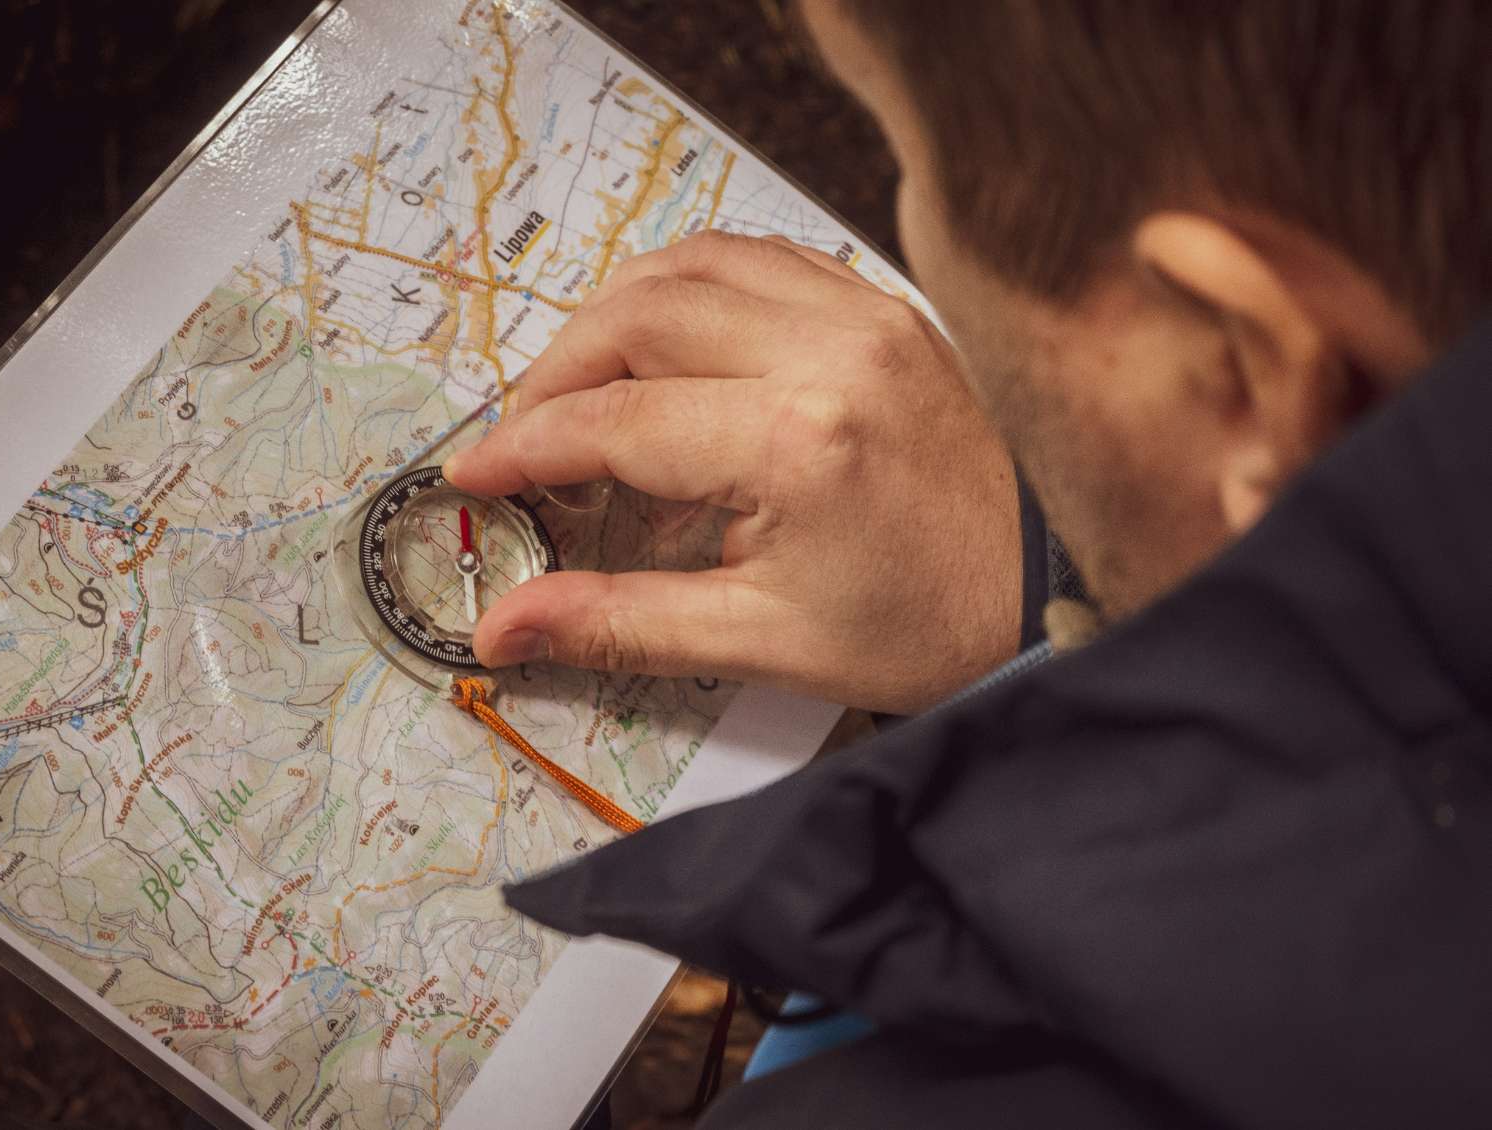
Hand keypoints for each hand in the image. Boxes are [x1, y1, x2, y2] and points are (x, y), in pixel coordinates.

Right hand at [443, 231, 1022, 713]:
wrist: (1058, 587)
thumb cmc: (930, 621)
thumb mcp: (762, 642)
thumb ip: (617, 623)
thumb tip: (503, 629)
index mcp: (799, 441)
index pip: (616, 422)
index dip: (527, 448)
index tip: (477, 474)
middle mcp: (830, 352)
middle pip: (635, 319)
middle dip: (554, 375)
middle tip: (522, 440)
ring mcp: (862, 314)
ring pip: (686, 265)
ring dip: (610, 316)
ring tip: (576, 387)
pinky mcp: (880, 304)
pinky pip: (753, 257)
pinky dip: (684, 287)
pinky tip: (659, 344)